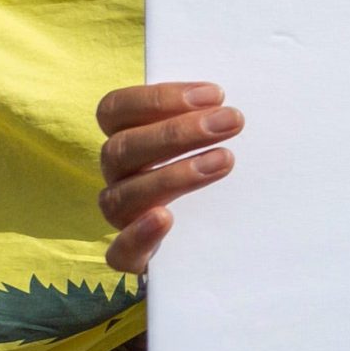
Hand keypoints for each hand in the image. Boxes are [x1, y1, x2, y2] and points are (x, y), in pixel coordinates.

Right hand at [96, 81, 242, 273]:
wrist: (227, 233)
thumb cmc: (220, 163)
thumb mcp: (216, 137)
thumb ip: (213, 115)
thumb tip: (234, 101)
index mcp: (128, 138)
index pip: (115, 110)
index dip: (158, 98)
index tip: (215, 94)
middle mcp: (119, 175)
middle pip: (122, 148)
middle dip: (177, 133)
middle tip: (231, 121)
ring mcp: (124, 216)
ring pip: (123, 195)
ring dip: (173, 175)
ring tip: (224, 161)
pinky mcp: (134, 256)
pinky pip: (119, 252)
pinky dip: (138, 235)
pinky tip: (165, 218)